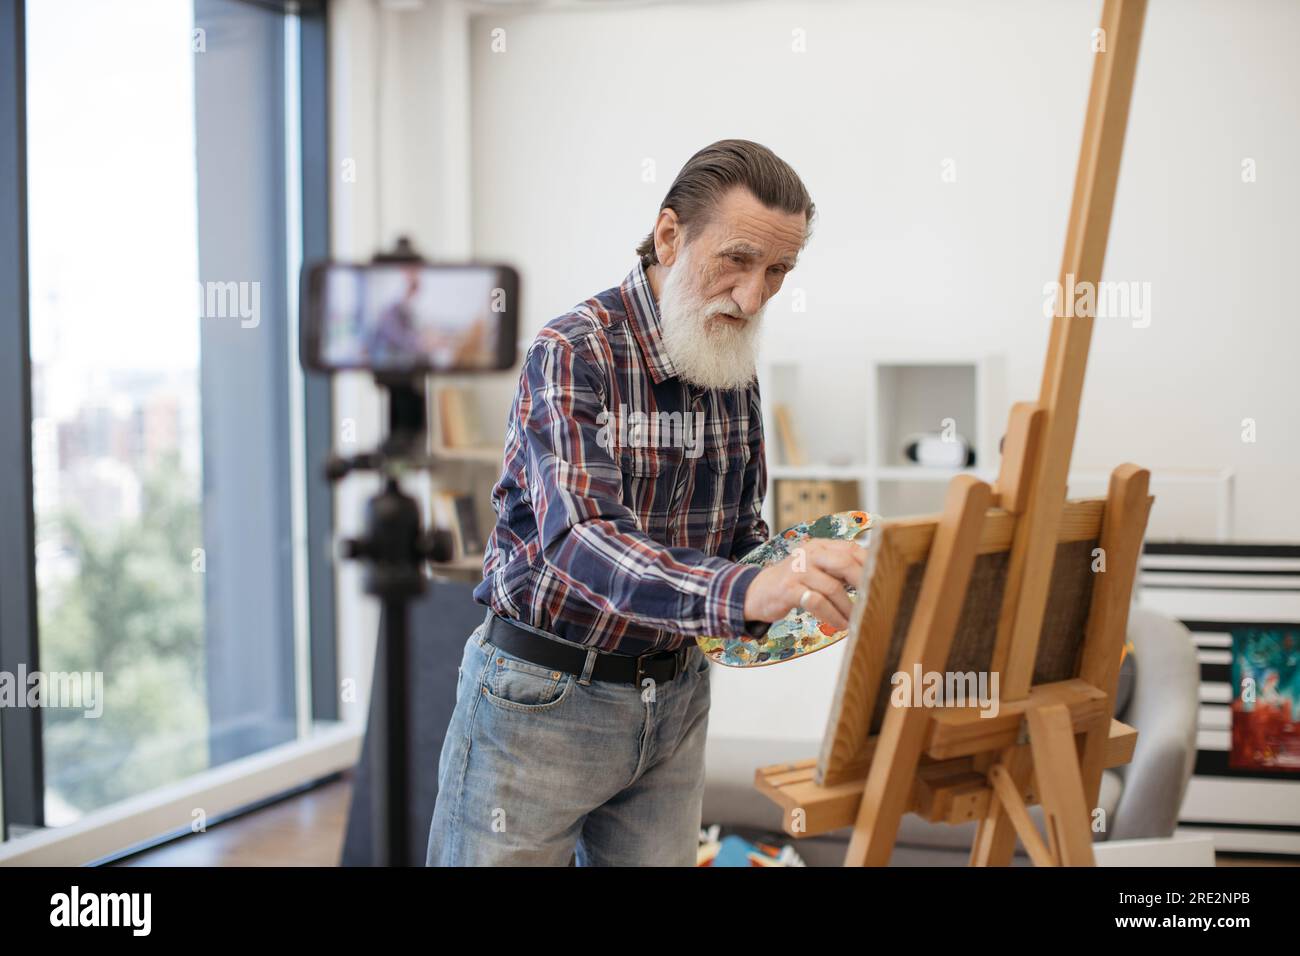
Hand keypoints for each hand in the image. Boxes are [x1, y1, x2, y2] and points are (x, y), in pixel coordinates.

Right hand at [742, 538, 867, 630]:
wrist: (756, 591)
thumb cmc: (792, 581)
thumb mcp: (815, 568)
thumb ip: (838, 570)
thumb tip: (871, 579)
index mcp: (819, 546)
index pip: (851, 549)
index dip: (869, 564)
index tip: (883, 580)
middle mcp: (809, 553)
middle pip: (844, 563)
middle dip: (863, 584)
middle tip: (874, 601)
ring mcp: (798, 571)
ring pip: (832, 587)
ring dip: (848, 608)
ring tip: (856, 620)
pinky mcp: (789, 589)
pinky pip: (817, 603)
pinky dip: (832, 616)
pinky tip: (839, 624)